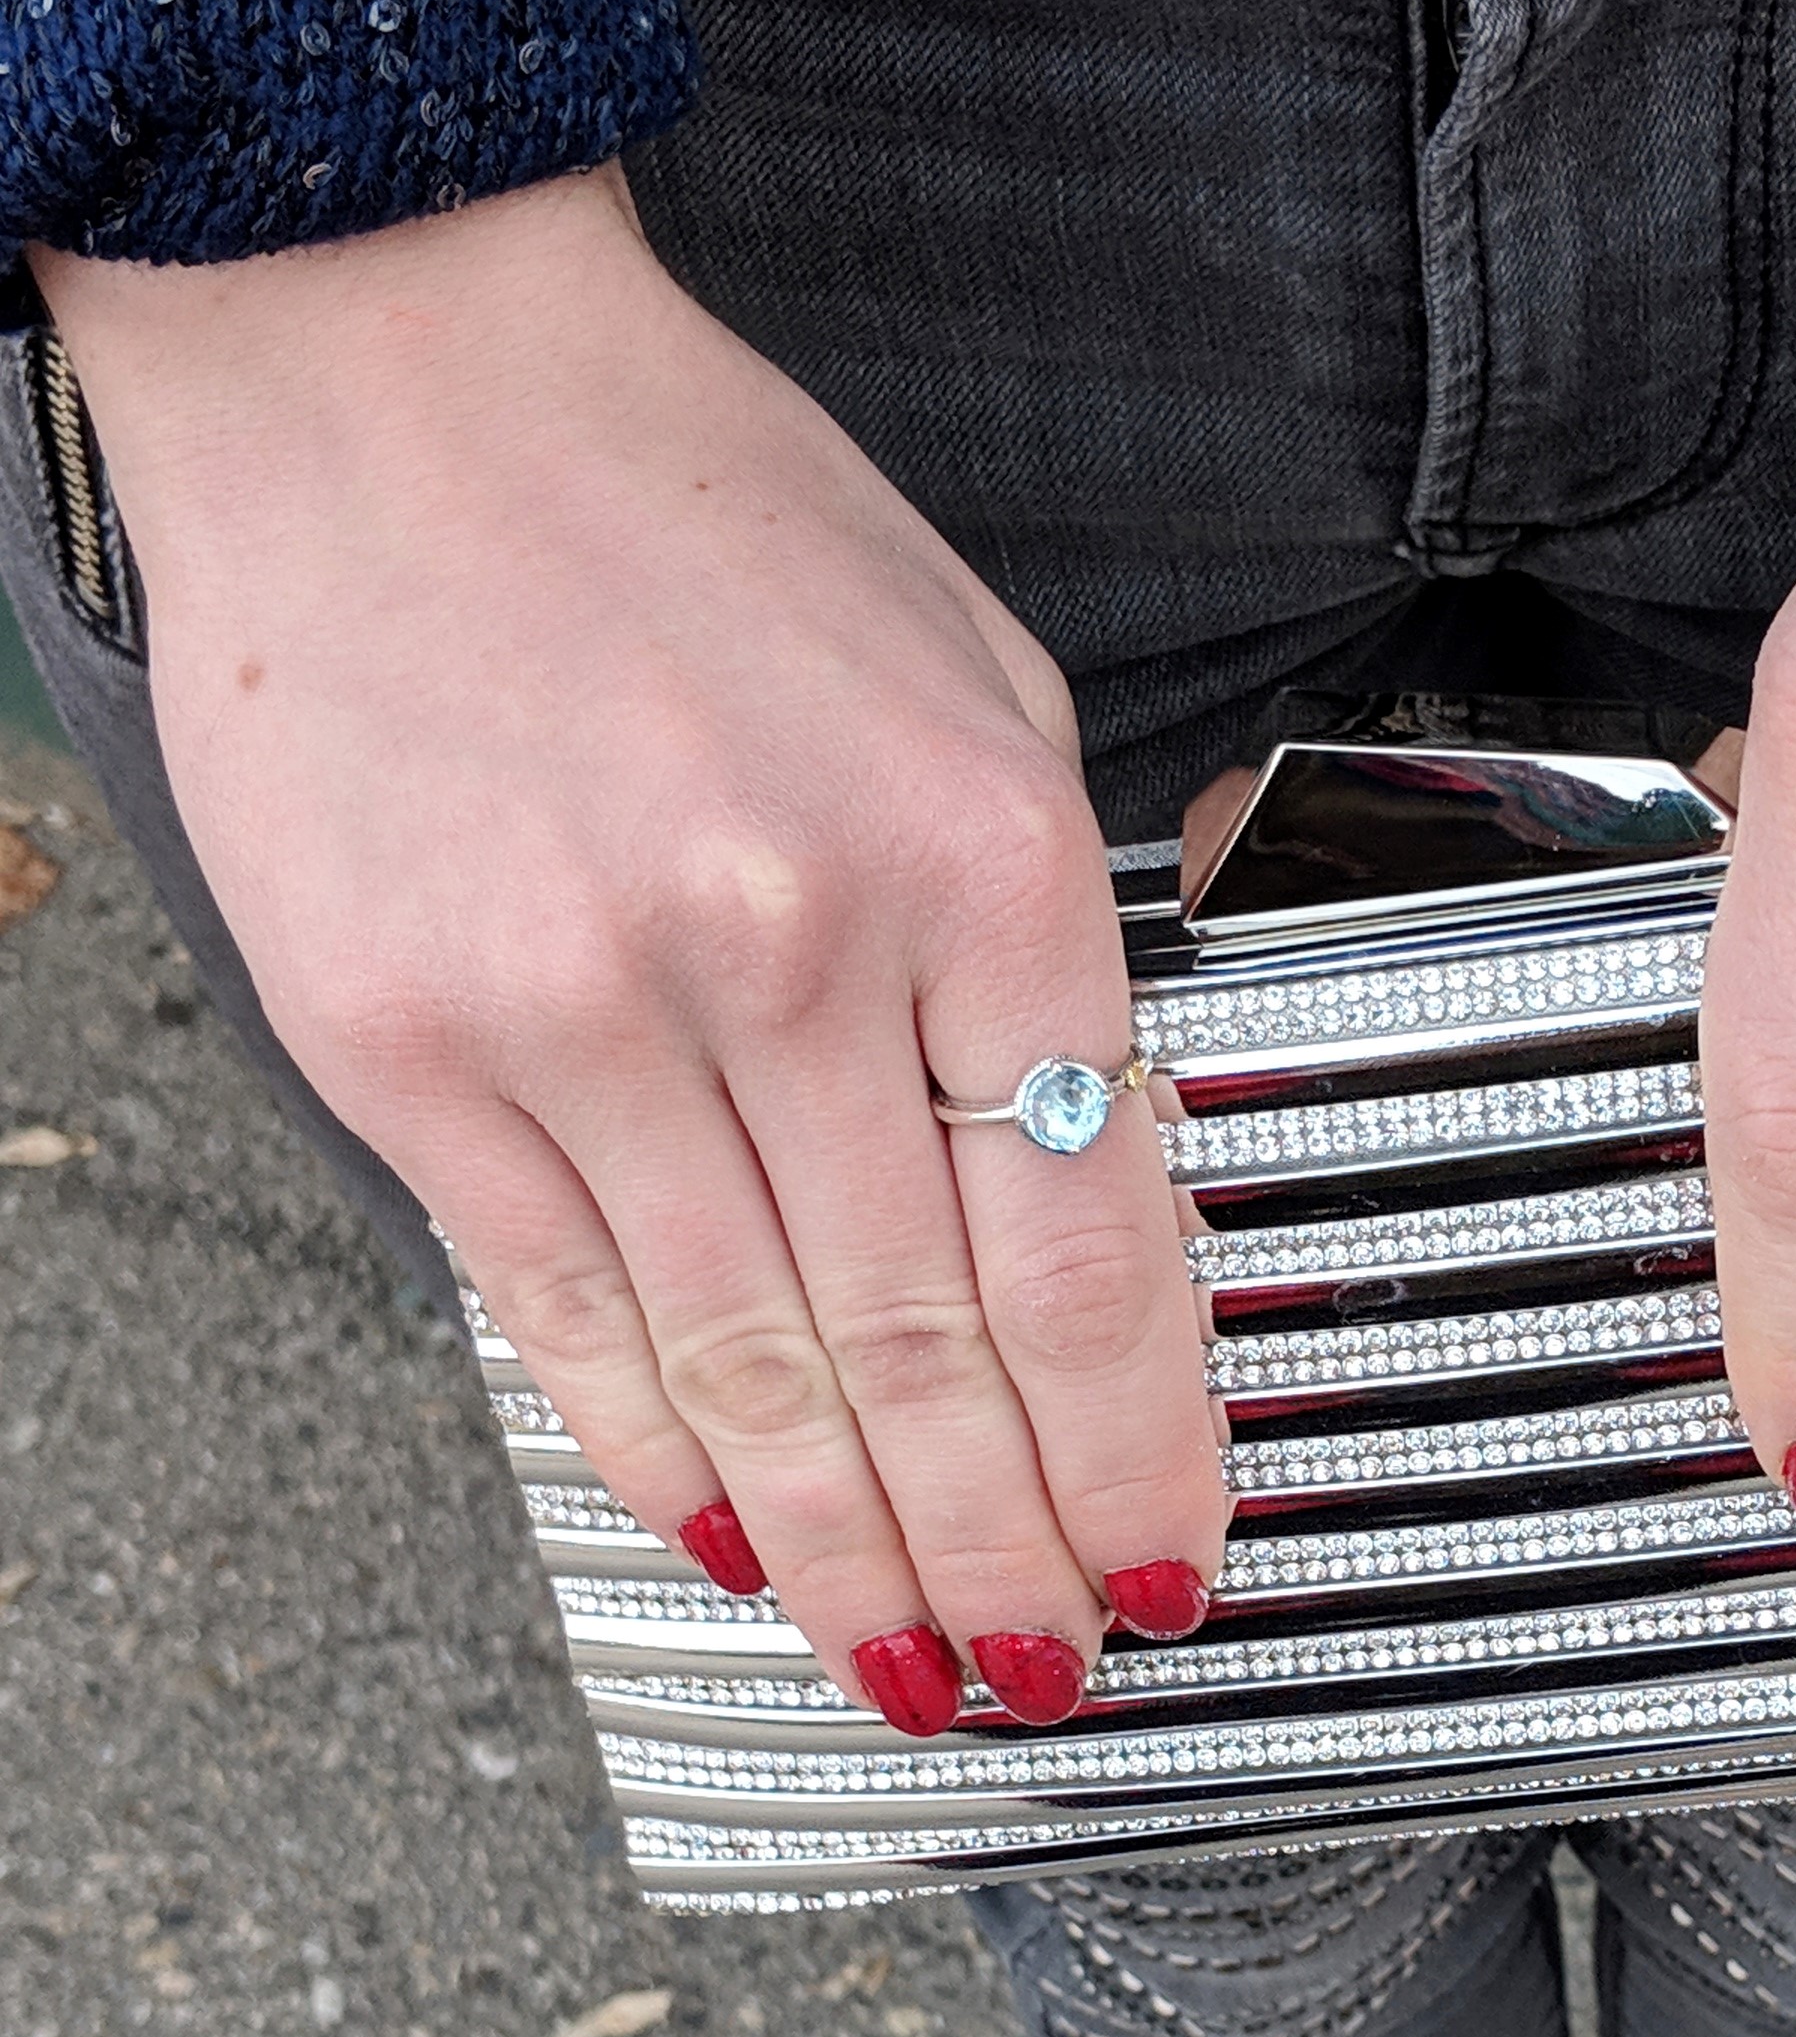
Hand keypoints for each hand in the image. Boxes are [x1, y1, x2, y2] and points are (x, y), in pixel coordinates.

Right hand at [31, 166, 1224, 1731]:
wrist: (385, 367)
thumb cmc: (699, 514)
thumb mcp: (972, 684)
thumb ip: (1043, 946)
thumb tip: (1100, 1195)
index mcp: (975, 859)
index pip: (1090, 1254)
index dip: (1138, 1454)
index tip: (1170, 1559)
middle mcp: (787, 950)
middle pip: (928, 1357)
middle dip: (1003, 1553)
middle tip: (1047, 1669)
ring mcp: (582, 1012)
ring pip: (750, 1379)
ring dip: (844, 1558)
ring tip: (910, 1667)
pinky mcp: (412, 1048)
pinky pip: (566, 1320)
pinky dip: (660, 1456)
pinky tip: (728, 1544)